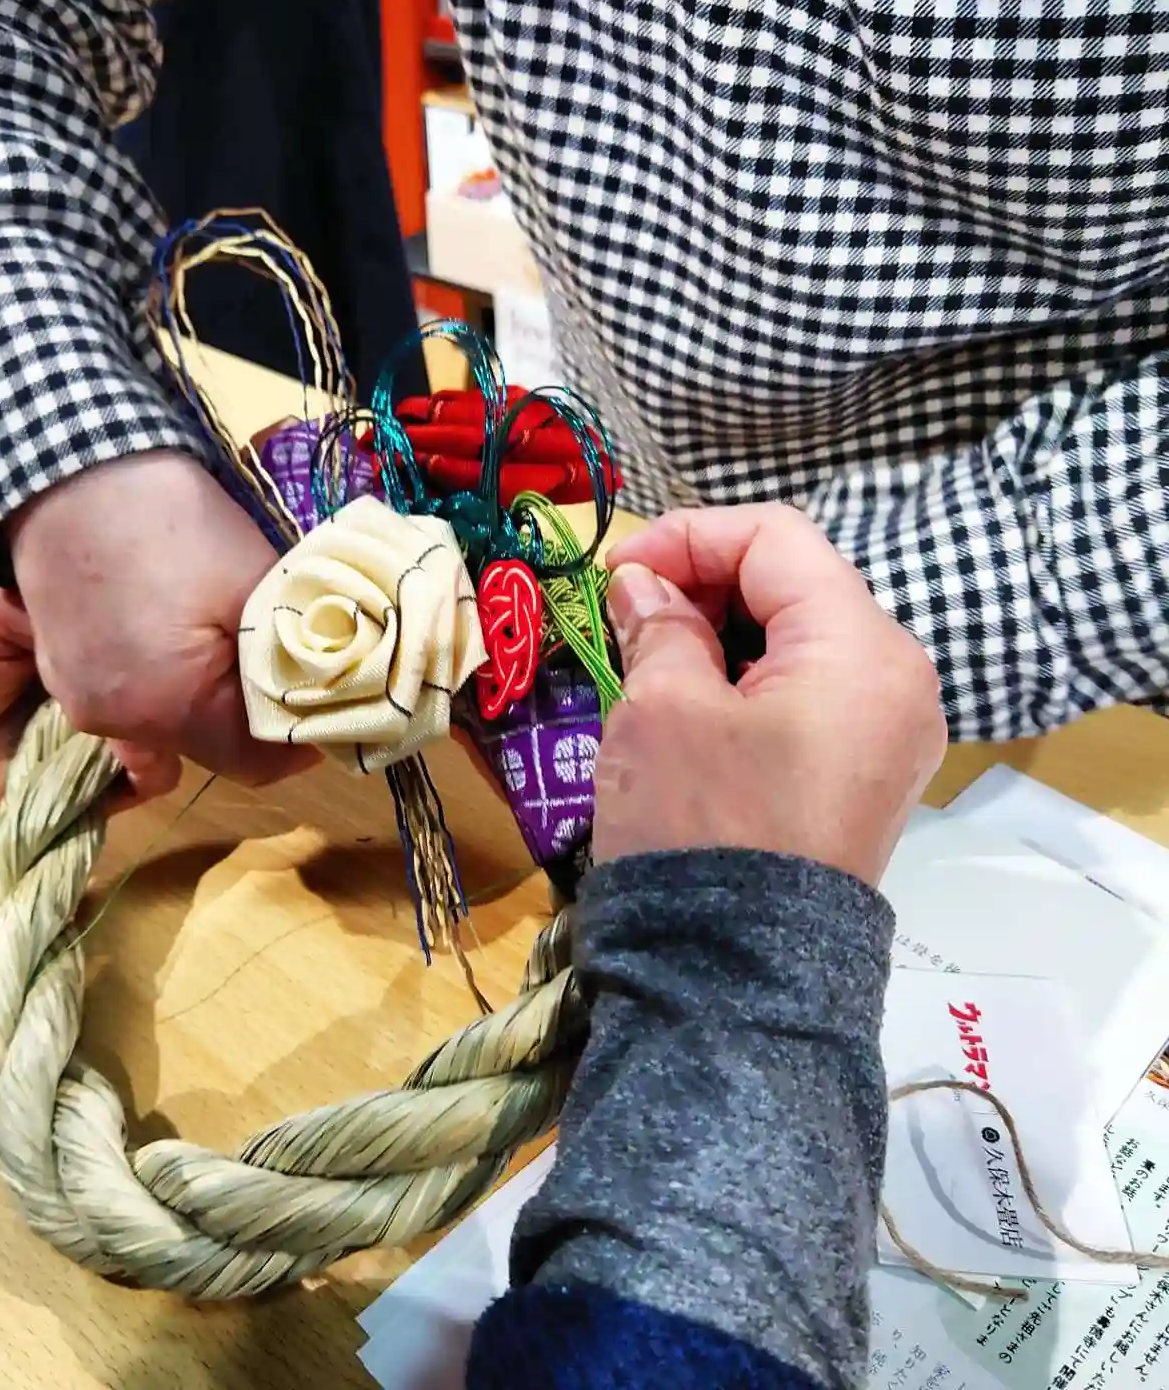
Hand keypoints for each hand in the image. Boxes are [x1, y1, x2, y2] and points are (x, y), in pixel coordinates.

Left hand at [0, 584, 180, 843]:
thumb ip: (57, 601)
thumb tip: (129, 616)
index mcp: (72, 633)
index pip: (133, 617)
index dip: (152, 615)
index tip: (164, 612)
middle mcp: (96, 680)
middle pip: (157, 670)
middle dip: (162, 670)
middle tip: (151, 668)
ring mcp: (104, 734)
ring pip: (163, 721)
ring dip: (156, 720)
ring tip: (134, 717)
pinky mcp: (101, 787)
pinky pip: (152, 776)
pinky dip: (148, 766)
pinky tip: (129, 754)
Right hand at [9, 451, 315, 783]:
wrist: (68, 466)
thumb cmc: (172, 522)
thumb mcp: (255, 588)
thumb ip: (294, 660)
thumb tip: (327, 702)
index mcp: (166, 710)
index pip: (257, 765)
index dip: (303, 739)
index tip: (334, 702)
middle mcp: (113, 721)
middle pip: (210, 744)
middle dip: (256, 711)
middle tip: (289, 657)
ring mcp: (79, 695)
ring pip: (171, 718)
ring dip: (210, 689)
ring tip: (232, 631)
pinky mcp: (62, 666)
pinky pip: (132, 691)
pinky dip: (167, 672)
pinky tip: (179, 623)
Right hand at [595, 505, 946, 884]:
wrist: (736, 979)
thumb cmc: (701, 827)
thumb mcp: (662, 709)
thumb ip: (660, 624)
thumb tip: (646, 586)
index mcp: (862, 649)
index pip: (777, 539)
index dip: (689, 535)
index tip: (616, 569)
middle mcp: (899, 680)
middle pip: (798, 585)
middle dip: (706, 582)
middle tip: (628, 612)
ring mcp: (891, 733)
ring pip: (802, 640)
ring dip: (723, 631)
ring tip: (651, 657)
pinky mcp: (868, 775)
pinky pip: (812, 695)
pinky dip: (750, 679)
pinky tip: (693, 702)